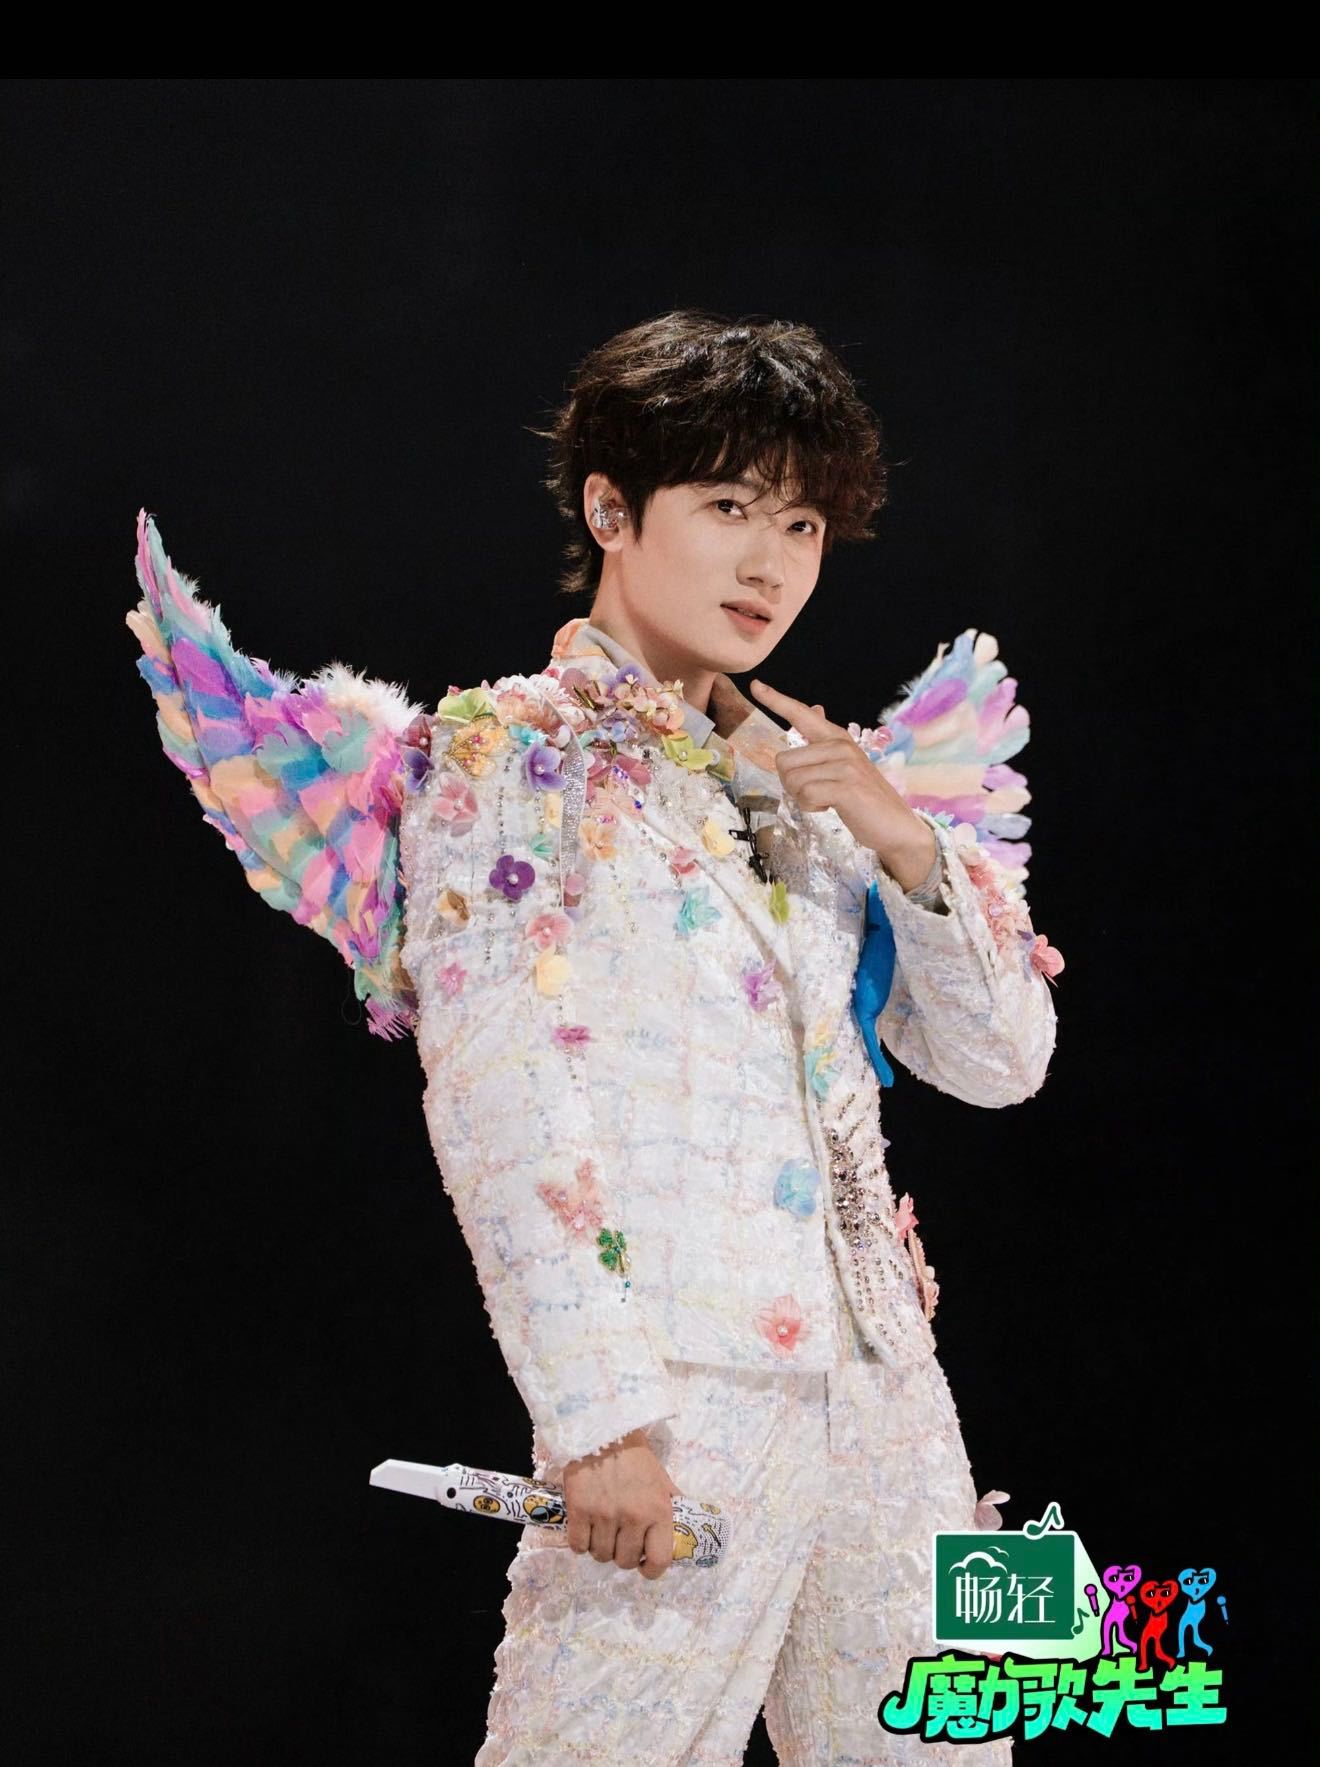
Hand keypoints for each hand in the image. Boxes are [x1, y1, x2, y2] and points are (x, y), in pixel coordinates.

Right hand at [562, 1427, 683, 1580]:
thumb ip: (670, 1502)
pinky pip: (578, 1546)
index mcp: (658, 1510)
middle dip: (623, 1554)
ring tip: (602, 1530)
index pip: (659, 1559)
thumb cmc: (634, 1454)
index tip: (644, 1566)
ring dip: (601, 1547)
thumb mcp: (660, 1477)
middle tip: (620, 1538)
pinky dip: (581, 1542)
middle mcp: (632, 1517)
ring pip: (601, 1555)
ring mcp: (604, 1516)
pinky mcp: (579, 1511)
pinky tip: (585, 1527)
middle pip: (625, 1561)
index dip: (652, 1570)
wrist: (601, 1429)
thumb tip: (683, 1523)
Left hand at [747, 678, 937, 891]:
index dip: (776, 700)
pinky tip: (830, 806)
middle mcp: (840, 745)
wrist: (896, 827)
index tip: (755, 685)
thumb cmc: (864, 799)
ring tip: (828, 800)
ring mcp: (845, 764)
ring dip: (802, 798)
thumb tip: (814, 708)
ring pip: (792, 780)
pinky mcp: (846, 786)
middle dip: (792, 785)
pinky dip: (811, 806)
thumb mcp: (843, 766)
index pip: (801, 714)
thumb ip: (824, 742)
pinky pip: (805, 794)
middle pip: (783, 761)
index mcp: (837, 738)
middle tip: (818, 793)